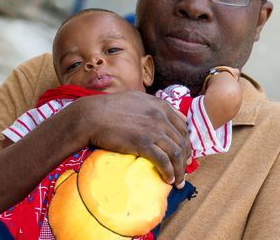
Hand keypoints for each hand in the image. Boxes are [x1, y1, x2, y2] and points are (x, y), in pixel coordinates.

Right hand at [73, 91, 190, 188]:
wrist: (92, 116)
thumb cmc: (110, 107)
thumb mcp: (136, 98)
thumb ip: (152, 104)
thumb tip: (162, 112)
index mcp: (160, 105)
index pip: (183, 127)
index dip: (186, 143)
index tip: (185, 154)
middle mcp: (160, 117)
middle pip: (182, 141)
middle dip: (185, 159)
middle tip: (183, 171)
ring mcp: (153, 130)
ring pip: (176, 153)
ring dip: (180, 170)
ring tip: (178, 181)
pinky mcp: (143, 143)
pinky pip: (163, 161)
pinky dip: (169, 172)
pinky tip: (168, 179)